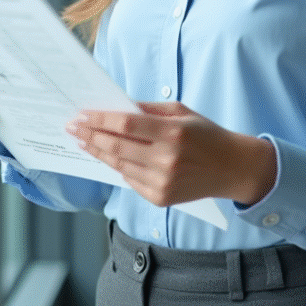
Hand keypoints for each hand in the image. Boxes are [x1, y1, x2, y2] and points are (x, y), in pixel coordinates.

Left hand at [65, 101, 275, 206]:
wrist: (232, 168)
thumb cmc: (206, 135)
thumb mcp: (181, 112)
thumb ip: (148, 110)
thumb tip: (116, 108)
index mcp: (172, 133)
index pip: (125, 125)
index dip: (99, 120)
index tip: (81, 115)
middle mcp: (166, 159)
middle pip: (116, 146)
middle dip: (90, 136)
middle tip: (73, 128)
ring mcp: (163, 182)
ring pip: (119, 165)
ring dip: (97, 152)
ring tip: (83, 141)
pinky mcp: (161, 198)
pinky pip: (130, 180)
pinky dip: (116, 167)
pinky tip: (106, 156)